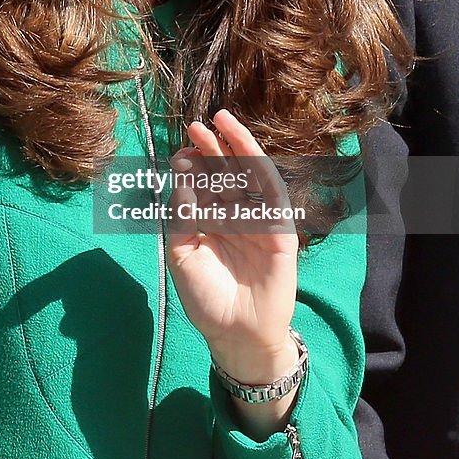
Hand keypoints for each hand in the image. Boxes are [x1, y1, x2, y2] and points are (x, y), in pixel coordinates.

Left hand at [168, 109, 298, 383]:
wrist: (236, 335)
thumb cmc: (206, 300)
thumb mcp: (182, 256)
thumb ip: (181, 219)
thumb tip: (180, 181)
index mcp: (210, 221)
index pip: (202, 184)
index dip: (192, 164)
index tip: (179, 151)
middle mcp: (234, 216)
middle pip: (224, 173)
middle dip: (211, 148)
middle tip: (195, 126)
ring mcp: (257, 221)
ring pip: (249, 175)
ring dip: (237, 148)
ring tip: (221, 123)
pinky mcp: (280, 230)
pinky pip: (272, 195)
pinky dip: (261, 171)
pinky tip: (248, 152)